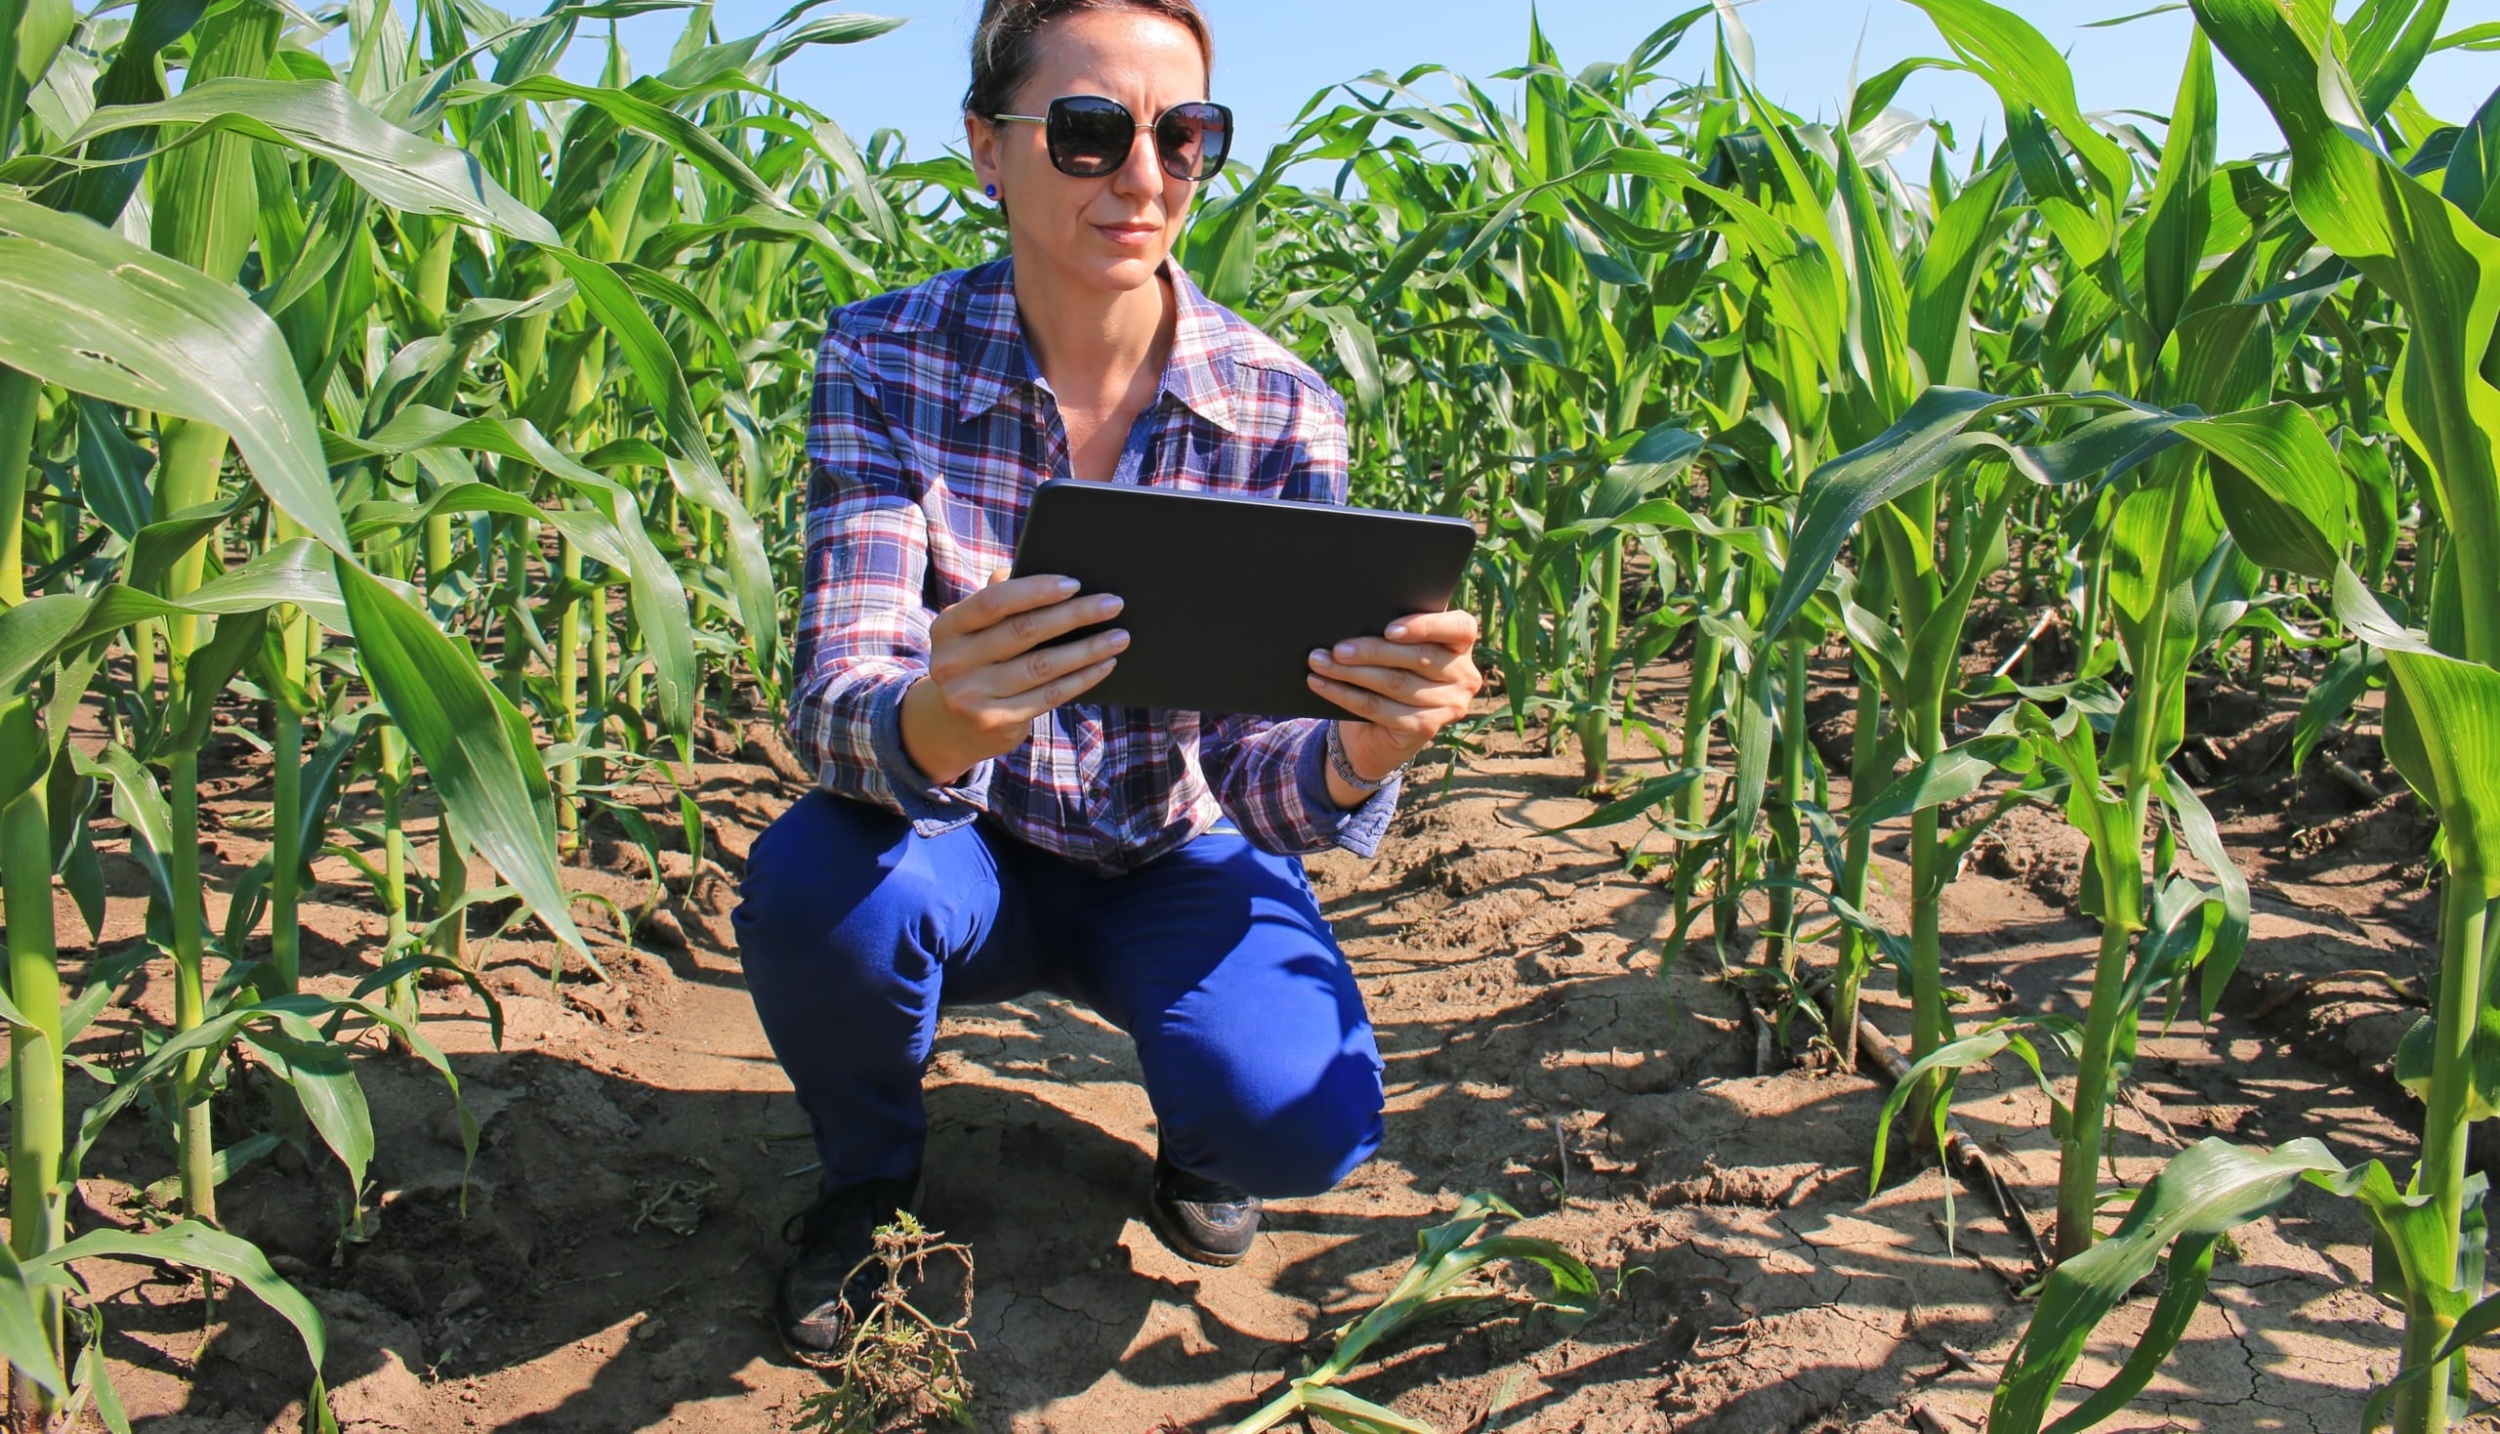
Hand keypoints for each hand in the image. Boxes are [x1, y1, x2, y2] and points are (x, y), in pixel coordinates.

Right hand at [900, 568, 1127, 783]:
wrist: (955, 727)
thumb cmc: (978, 662)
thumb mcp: (975, 631)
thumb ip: (999, 600)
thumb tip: (1046, 572)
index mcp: (948, 627)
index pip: (994, 602)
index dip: (1035, 590)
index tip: (1075, 583)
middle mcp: (952, 661)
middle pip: (1024, 631)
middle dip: (1074, 615)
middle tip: (1113, 604)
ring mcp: (971, 695)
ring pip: (1042, 665)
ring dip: (1088, 649)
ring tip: (1119, 636)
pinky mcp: (994, 722)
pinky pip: (1049, 696)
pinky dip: (1082, 678)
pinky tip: (1104, 665)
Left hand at [1306, 609, 1482, 784]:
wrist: (1379, 732)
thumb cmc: (1389, 672)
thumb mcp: (1397, 649)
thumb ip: (1393, 633)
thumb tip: (1358, 616)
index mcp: (1461, 644)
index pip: (1460, 628)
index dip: (1425, 626)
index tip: (1389, 629)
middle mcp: (1463, 676)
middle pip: (1418, 657)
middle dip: (1371, 651)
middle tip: (1337, 648)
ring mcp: (1448, 705)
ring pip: (1394, 683)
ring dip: (1350, 672)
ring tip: (1320, 662)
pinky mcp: (1425, 729)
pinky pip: (1379, 708)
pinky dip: (1345, 695)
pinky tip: (1322, 684)